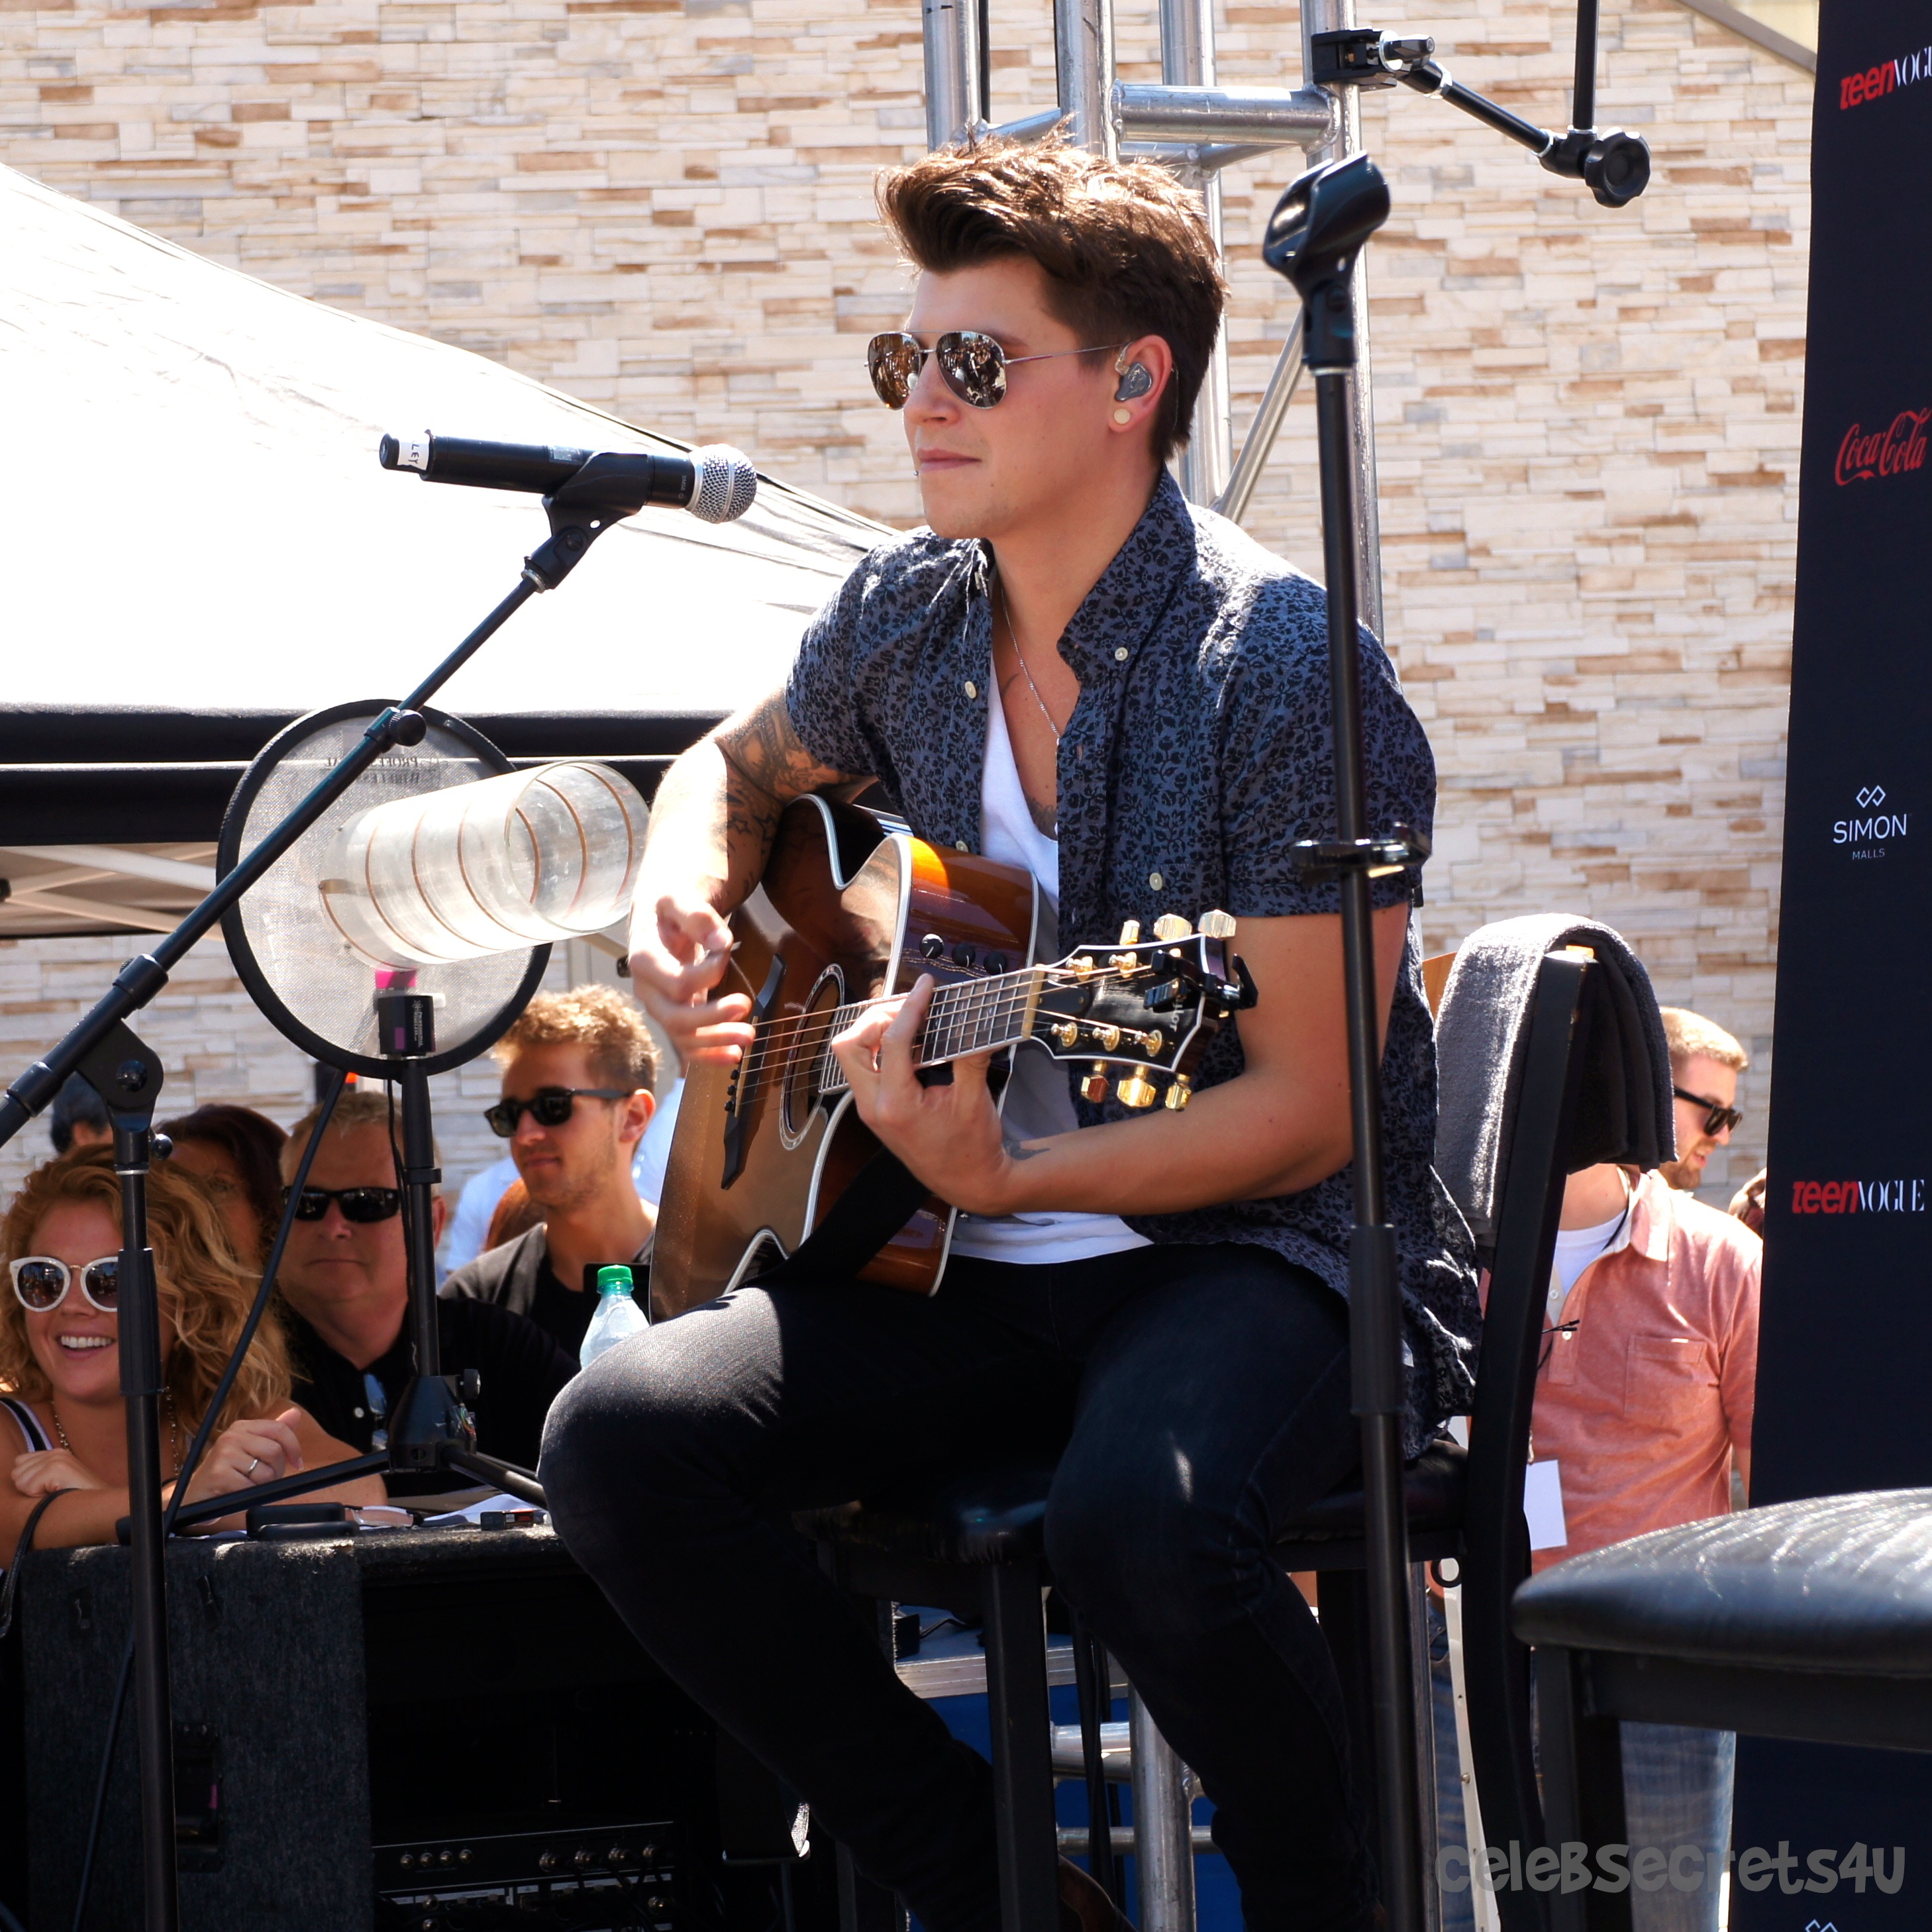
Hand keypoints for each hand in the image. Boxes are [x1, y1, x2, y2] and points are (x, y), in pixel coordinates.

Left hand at [12, 1448, 106, 1497]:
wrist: (101, 1508)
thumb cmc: (75, 1500)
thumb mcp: (56, 1483)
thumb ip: (39, 1473)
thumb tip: (16, 1475)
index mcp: (56, 1453)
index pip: (20, 1461)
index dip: (28, 1480)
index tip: (48, 1488)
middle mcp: (56, 1452)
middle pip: (17, 1471)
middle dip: (29, 1486)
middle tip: (51, 1493)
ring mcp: (58, 1459)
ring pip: (20, 1479)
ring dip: (33, 1493)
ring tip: (54, 1495)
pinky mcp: (58, 1468)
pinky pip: (28, 1486)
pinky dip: (38, 1496)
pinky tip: (56, 1496)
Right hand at [182, 1409, 305, 1507]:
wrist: (194, 1495)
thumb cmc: (227, 1473)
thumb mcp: (251, 1450)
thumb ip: (274, 1433)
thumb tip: (295, 1413)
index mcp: (242, 1427)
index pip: (279, 1429)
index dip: (294, 1447)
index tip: (297, 1463)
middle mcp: (231, 1436)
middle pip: (275, 1452)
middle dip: (276, 1472)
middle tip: (262, 1480)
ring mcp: (223, 1454)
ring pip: (265, 1473)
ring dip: (262, 1486)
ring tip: (246, 1486)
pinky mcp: (219, 1474)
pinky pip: (250, 1487)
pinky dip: (249, 1495)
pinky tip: (236, 1493)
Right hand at [626, 889, 753, 1068]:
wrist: (659, 914)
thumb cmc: (668, 905)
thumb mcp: (678, 897)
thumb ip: (697, 917)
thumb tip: (721, 941)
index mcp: (644, 959)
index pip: (677, 981)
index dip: (708, 973)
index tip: (727, 950)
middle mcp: (647, 989)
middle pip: (675, 1017)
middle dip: (712, 1018)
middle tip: (745, 1006)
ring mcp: (660, 1005)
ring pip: (682, 1036)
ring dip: (716, 1041)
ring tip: (748, 1037)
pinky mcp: (675, 1013)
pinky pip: (688, 1043)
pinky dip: (709, 1053)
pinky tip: (733, 1056)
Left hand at [831, 975, 1015, 1215]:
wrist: (969, 1183)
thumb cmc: (971, 1149)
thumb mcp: (975, 1100)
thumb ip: (970, 1057)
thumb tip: (974, 1020)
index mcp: (895, 1105)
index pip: (893, 1041)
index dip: (910, 1007)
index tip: (925, 986)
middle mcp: (874, 1107)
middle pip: (849, 1045)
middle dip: (875, 1018)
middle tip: (910, 1007)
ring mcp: (871, 1109)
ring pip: (850, 1056)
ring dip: (874, 1031)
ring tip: (909, 1019)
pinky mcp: (877, 1109)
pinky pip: (865, 1067)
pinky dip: (880, 1047)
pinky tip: (910, 1041)